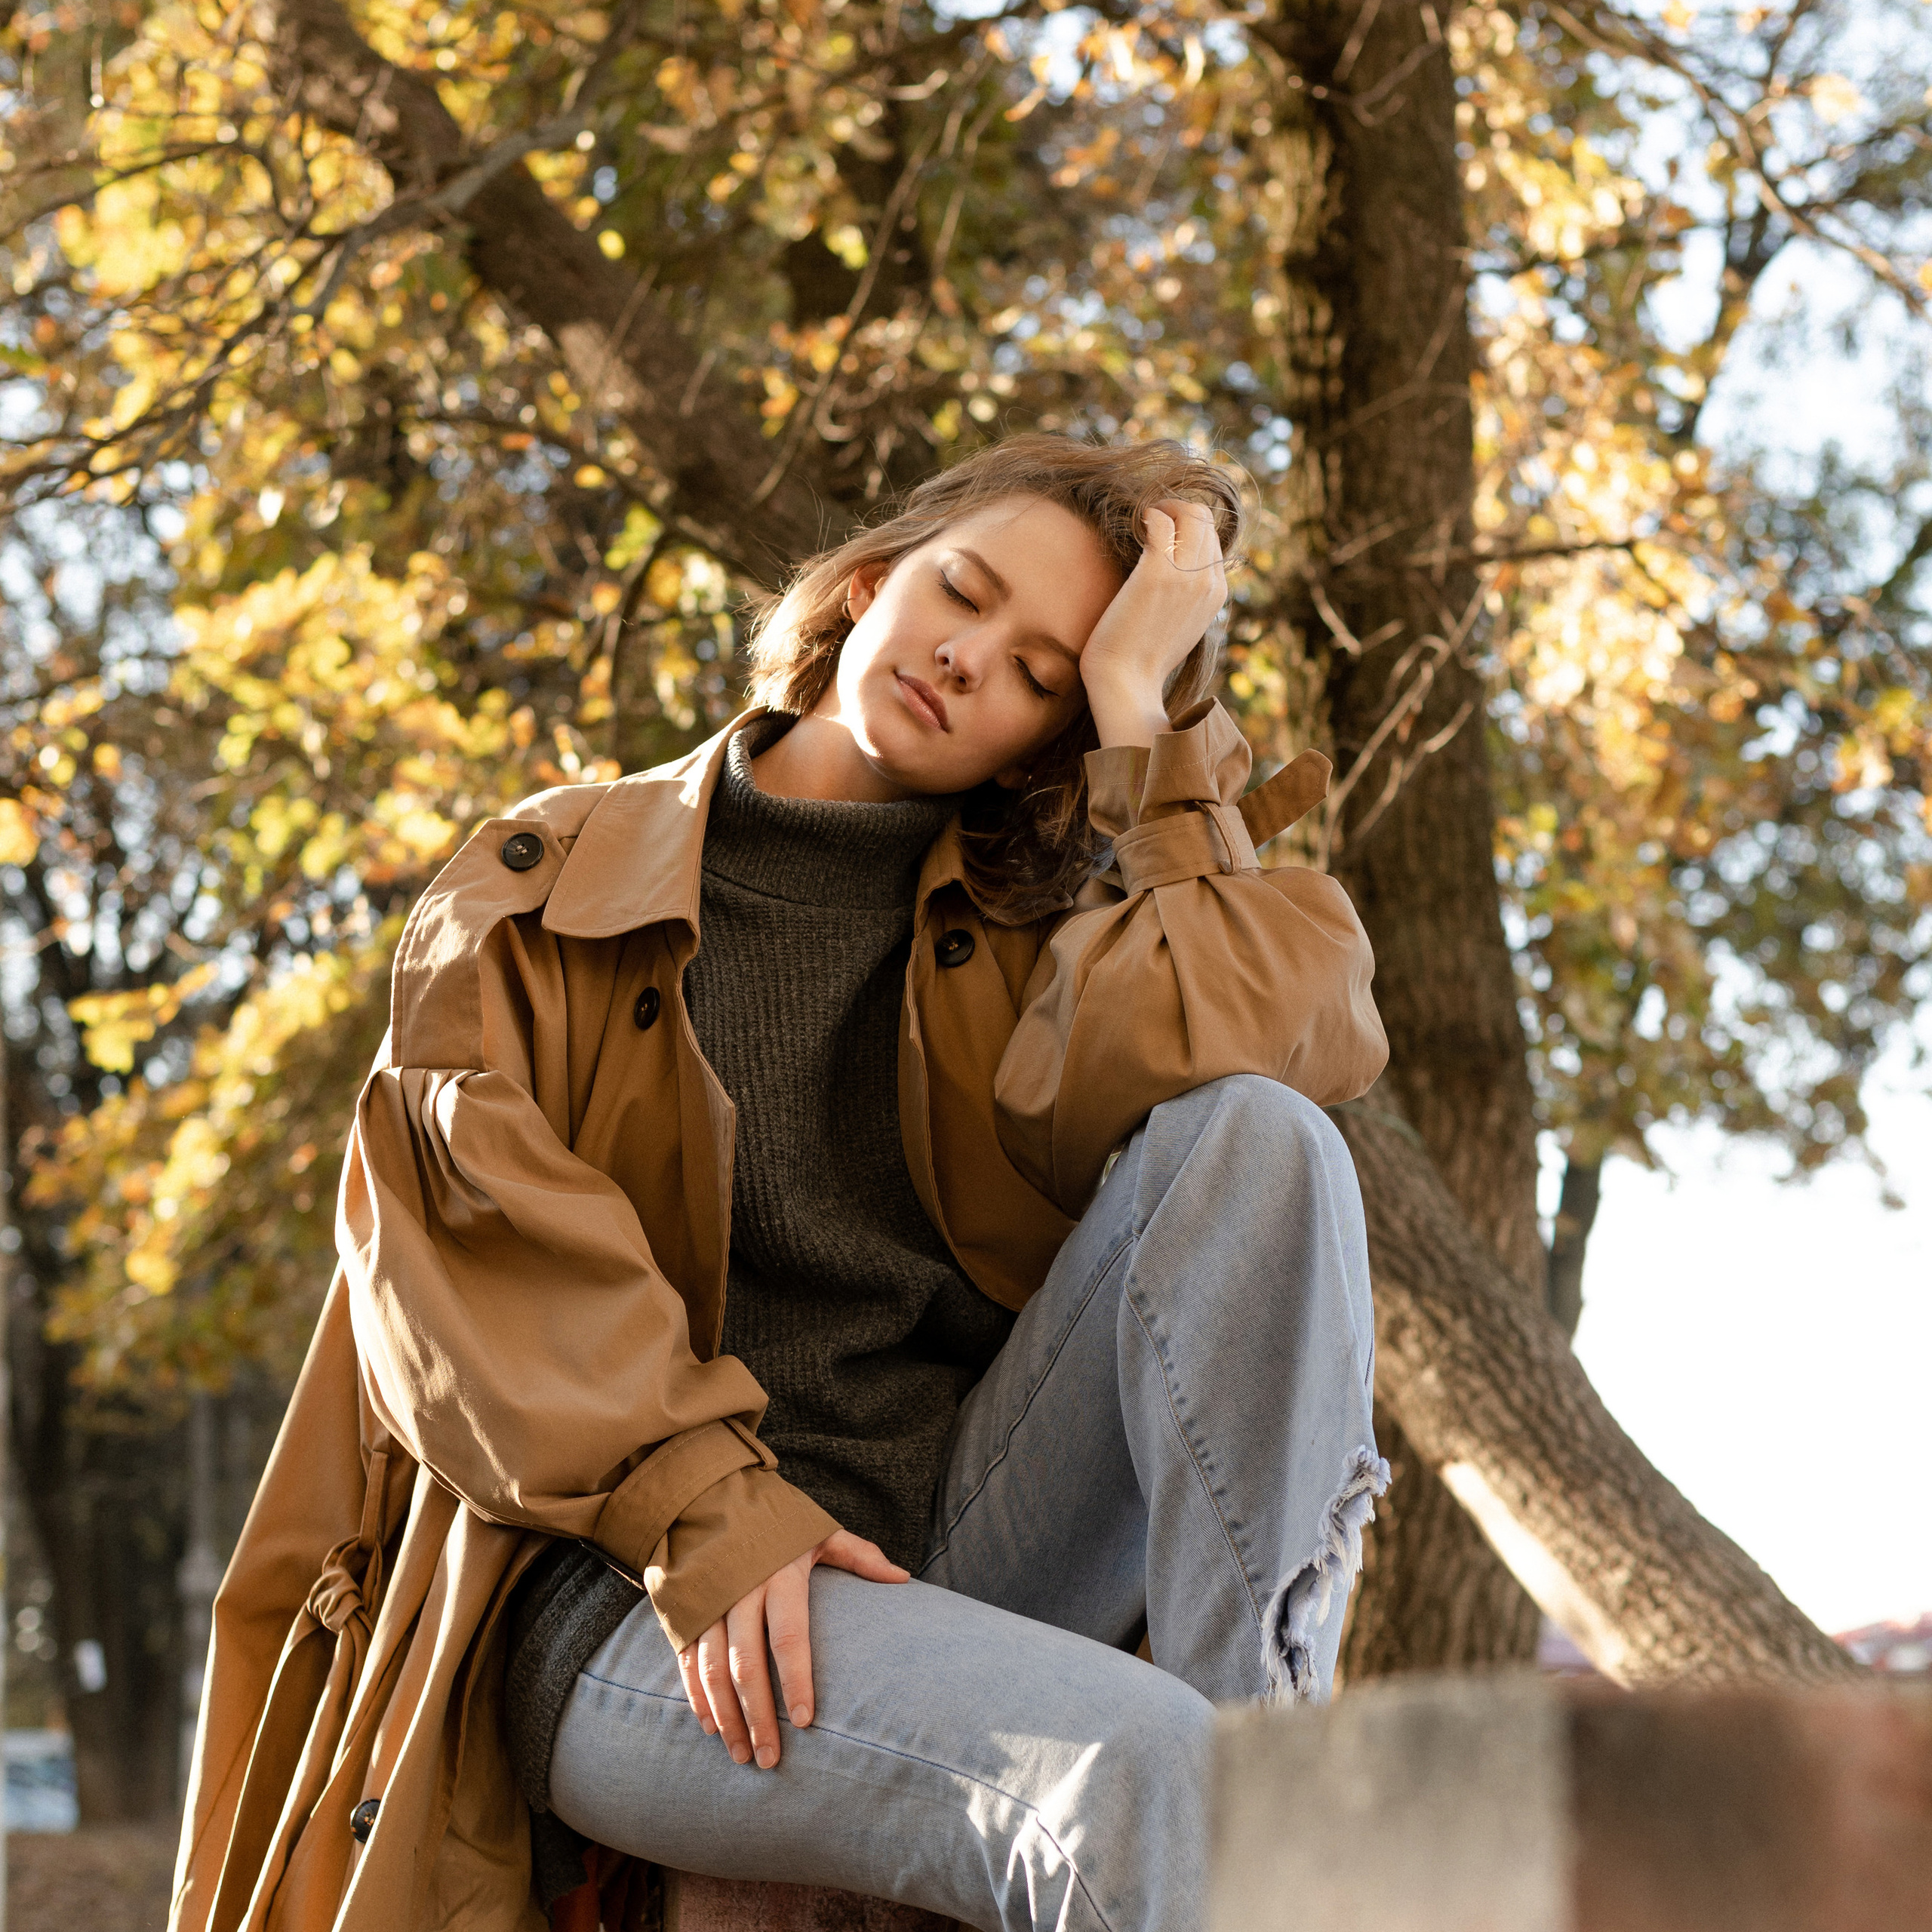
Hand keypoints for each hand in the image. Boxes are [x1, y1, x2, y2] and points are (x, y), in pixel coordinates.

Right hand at [673, 1528, 906, 1769]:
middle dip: (758, 1716)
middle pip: (747, 1664)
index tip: (806, 1721)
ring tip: (742, 1754)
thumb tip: (902, 1578)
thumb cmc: (774, 1517)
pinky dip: (697, 1696)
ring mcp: (707, 1602)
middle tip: (771, 1760)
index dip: (796, 1681)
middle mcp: (739, 1591)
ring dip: (726, 1716)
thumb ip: (858, 1555)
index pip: (789, 1636)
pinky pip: (688, 1660)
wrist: (707, 1492)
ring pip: (713, 1670)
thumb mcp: (817, 1529)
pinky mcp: (684, 1610)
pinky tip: (710, 1726)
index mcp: (778, 1574)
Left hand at [1079, 498, 1228, 747]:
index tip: (1163, 532)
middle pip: (1206, 519)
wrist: (1127, 685)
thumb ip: (1185, 599)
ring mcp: (1186, 576)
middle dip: (1178, 508)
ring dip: (1164, 507)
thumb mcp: (1178, 627)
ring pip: (1190, 512)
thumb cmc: (1141, 661)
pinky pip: (1161, 521)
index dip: (1188, 527)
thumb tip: (1172, 578)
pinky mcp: (1158, 573)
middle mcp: (1208, 582)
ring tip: (1145, 521)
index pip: (1214, 539)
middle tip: (1153, 519)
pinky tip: (1136, 526)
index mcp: (1216, 594)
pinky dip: (1149, 515)